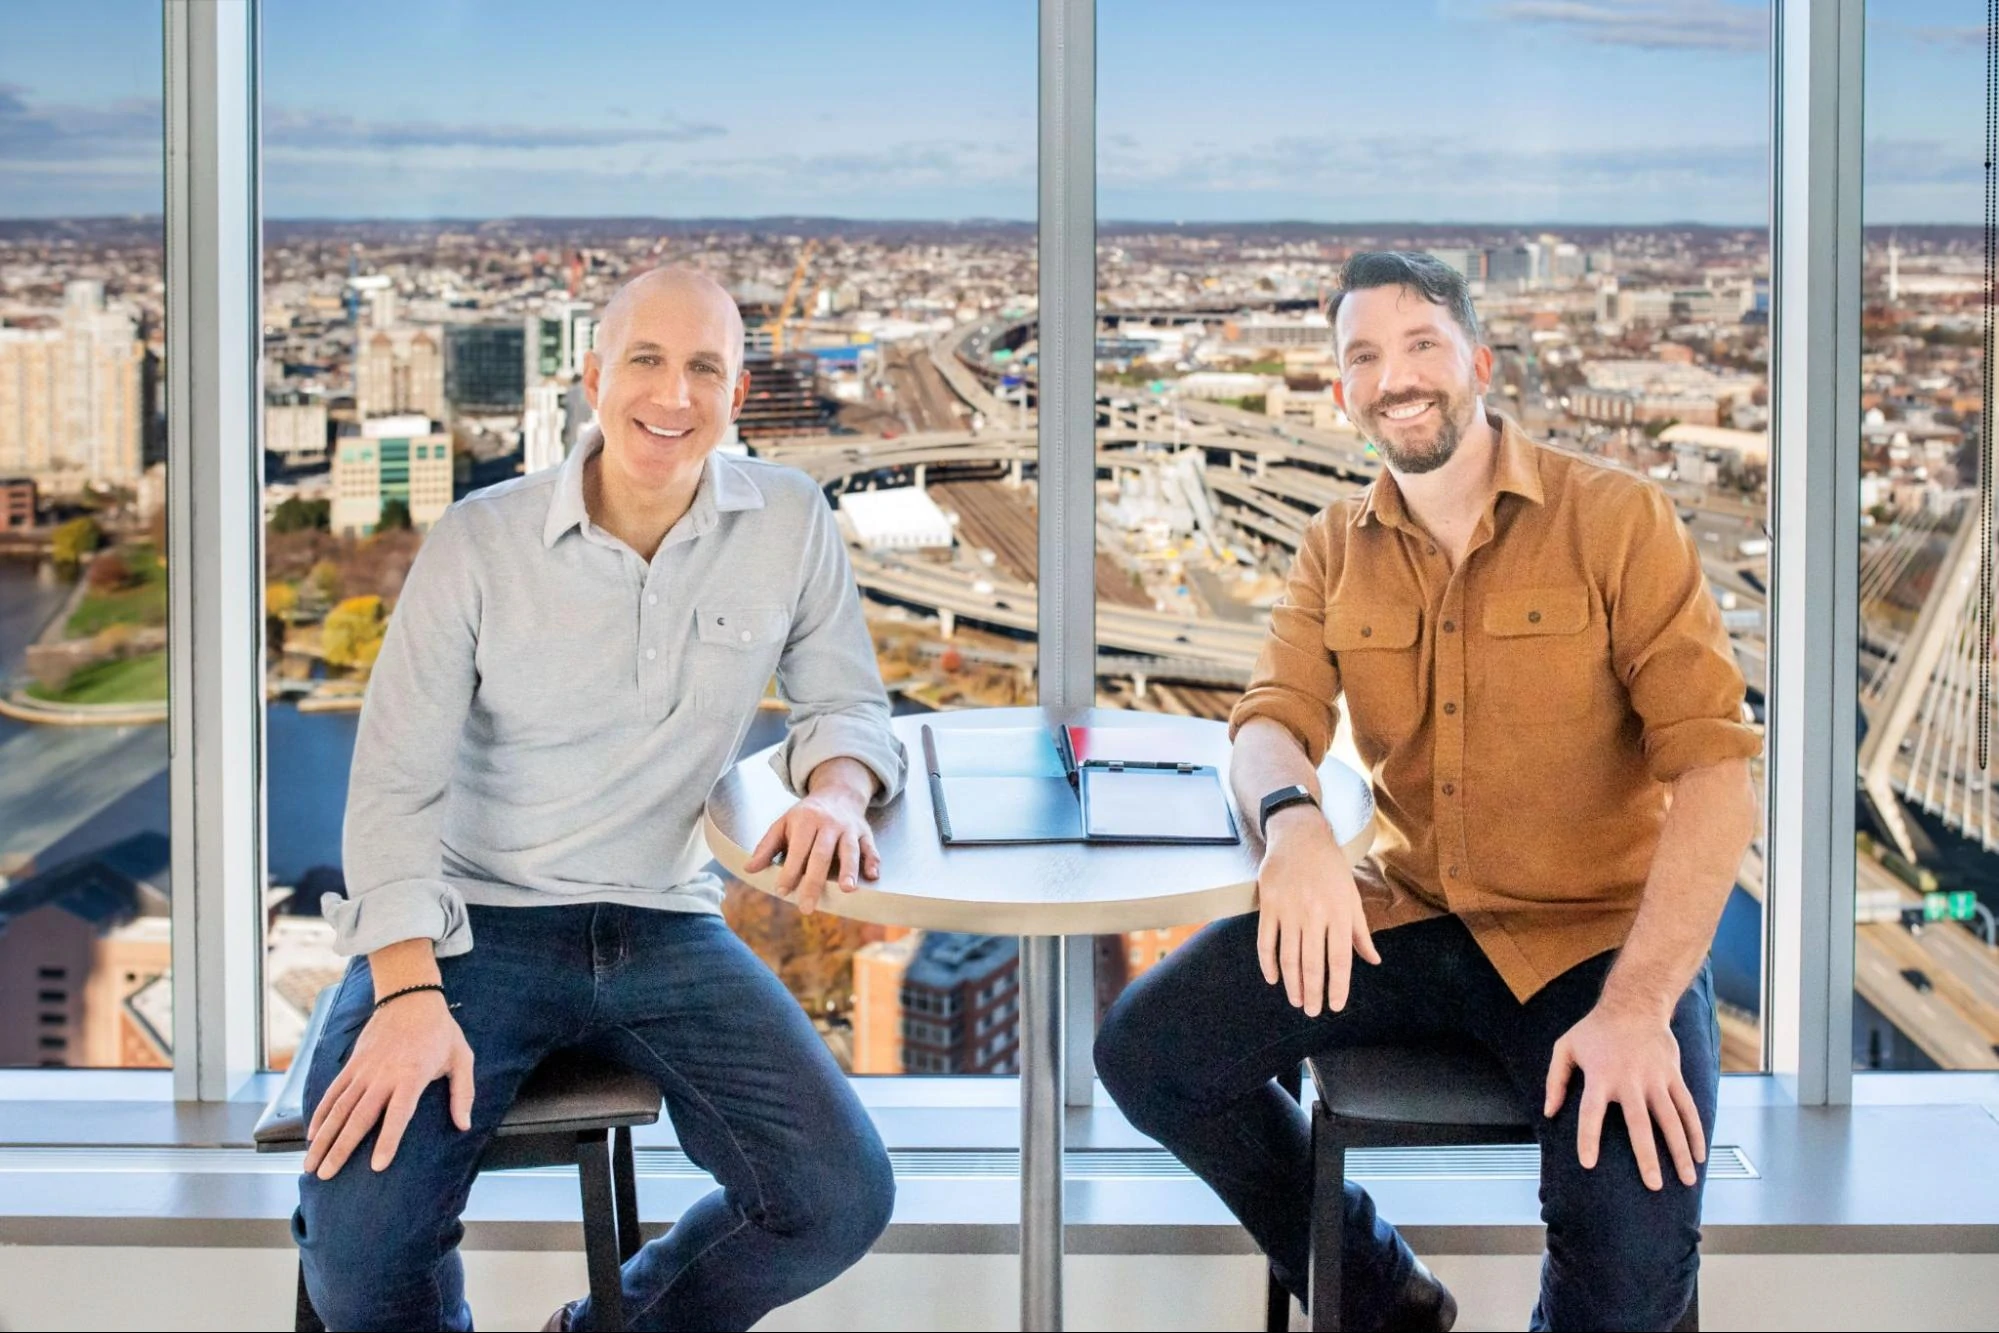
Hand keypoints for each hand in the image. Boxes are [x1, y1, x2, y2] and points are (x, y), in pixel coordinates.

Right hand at [304, 992, 473, 1179]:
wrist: (410, 997)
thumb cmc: (440, 1031)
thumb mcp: (461, 1058)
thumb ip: (463, 1093)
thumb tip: (465, 1125)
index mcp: (412, 1077)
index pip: (398, 1114)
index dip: (387, 1140)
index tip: (376, 1166)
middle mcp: (383, 1076)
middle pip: (359, 1117)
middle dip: (341, 1148)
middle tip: (327, 1175)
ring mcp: (364, 1071)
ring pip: (339, 1109)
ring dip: (324, 1137)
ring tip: (311, 1164)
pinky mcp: (353, 1065)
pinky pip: (333, 1092)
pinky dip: (320, 1113)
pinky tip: (311, 1135)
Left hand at [744, 787, 879, 914]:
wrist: (838, 792)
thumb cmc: (806, 816)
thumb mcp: (783, 824)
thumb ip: (766, 847)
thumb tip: (749, 869)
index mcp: (806, 821)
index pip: (798, 849)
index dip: (790, 871)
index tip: (781, 892)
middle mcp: (829, 824)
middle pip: (822, 854)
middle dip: (814, 882)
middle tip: (806, 907)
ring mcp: (849, 829)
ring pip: (850, 850)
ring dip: (849, 869)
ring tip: (847, 890)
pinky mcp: (865, 834)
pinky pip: (870, 848)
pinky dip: (873, 862)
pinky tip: (872, 876)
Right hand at [1255, 807, 1379, 1015]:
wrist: (1301, 836)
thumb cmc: (1331, 868)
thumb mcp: (1351, 897)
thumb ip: (1360, 932)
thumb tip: (1373, 960)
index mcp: (1339, 913)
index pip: (1340, 959)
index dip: (1338, 986)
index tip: (1335, 1006)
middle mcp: (1315, 914)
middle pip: (1313, 962)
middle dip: (1312, 991)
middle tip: (1311, 1011)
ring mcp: (1289, 909)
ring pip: (1289, 956)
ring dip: (1292, 983)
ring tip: (1295, 1000)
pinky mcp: (1269, 904)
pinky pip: (1266, 941)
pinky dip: (1268, 963)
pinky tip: (1273, 978)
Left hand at [1544, 1002, 1705, 1190]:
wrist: (1633, 1004)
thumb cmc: (1594, 1030)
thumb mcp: (1565, 1047)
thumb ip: (1555, 1080)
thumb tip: (1549, 1112)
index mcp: (1600, 1076)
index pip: (1590, 1113)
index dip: (1589, 1138)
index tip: (1589, 1163)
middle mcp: (1630, 1081)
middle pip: (1639, 1124)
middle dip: (1647, 1156)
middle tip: (1653, 1185)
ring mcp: (1655, 1079)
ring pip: (1671, 1120)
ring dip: (1680, 1151)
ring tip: (1687, 1179)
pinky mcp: (1673, 1077)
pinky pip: (1687, 1108)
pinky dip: (1695, 1132)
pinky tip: (1700, 1155)